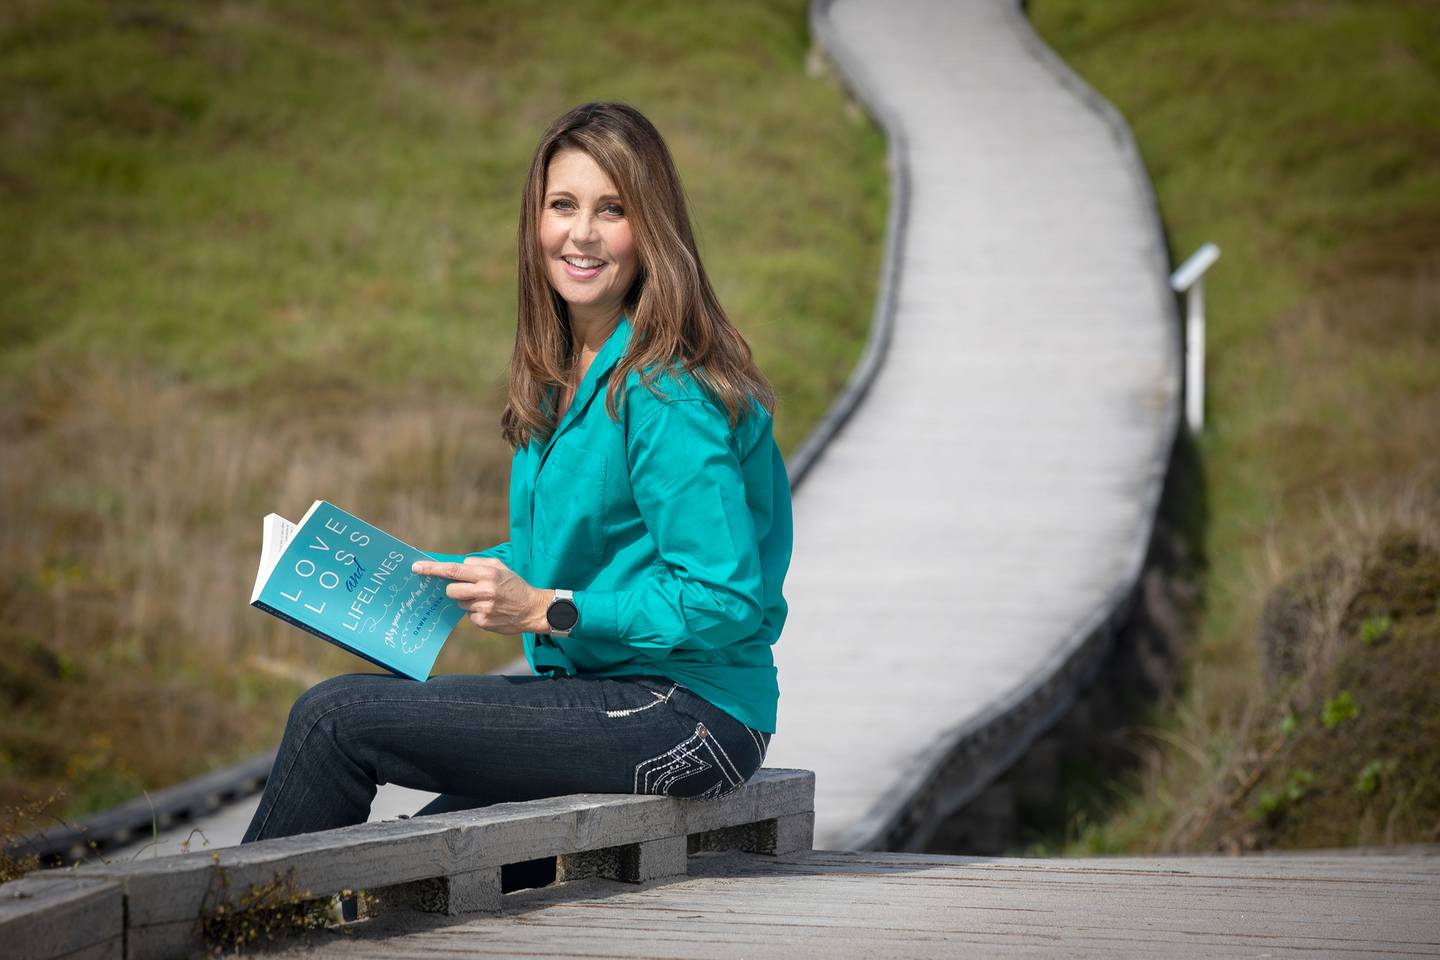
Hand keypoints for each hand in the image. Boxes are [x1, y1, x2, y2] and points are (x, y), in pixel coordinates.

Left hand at [411, 557, 551, 635]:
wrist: (533, 609)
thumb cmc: (515, 585)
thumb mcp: (501, 567)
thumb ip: (477, 564)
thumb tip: (458, 566)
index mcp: (487, 574)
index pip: (453, 570)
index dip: (432, 569)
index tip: (416, 567)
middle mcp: (484, 590)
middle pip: (451, 590)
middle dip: (455, 589)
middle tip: (469, 589)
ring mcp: (483, 608)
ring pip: (460, 604)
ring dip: (468, 601)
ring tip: (487, 600)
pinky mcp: (483, 622)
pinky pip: (469, 616)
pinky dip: (476, 613)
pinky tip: (491, 610)